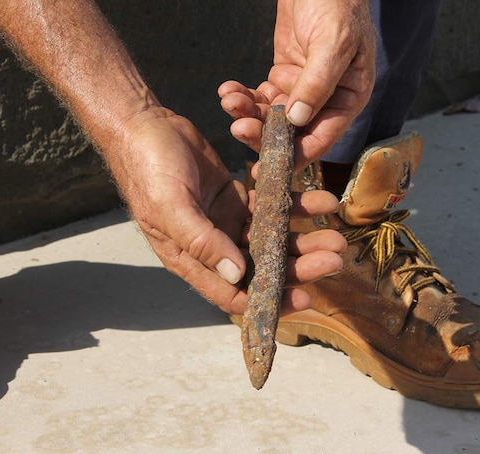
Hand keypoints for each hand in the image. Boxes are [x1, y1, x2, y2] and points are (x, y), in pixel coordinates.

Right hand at [107, 108, 344, 314]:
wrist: (143, 125)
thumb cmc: (148, 168)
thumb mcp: (171, 207)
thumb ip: (202, 242)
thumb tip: (236, 275)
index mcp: (190, 260)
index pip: (234, 295)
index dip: (269, 302)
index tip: (305, 298)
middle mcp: (212, 247)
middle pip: (262, 268)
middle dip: (300, 267)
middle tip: (335, 258)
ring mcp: (226, 222)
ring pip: (273, 239)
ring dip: (305, 239)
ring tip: (336, 234)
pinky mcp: (236, 197)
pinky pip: (273, 206)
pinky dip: (297, 205)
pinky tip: (322, 200)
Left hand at [219, 0, 375, 168]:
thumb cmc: (336, 4)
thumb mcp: (333, 41)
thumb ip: (318, 81)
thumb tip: (299, 120)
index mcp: (349, 98)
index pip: (322, 137)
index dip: (295, 155)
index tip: (268, 166)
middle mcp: (326, 101)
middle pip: (291, 132)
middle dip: (262, 132)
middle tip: (238, 127)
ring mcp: (302, 91)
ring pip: (271, 116)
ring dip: (248, 113)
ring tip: (229, 100)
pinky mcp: (282, 78)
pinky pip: (260, 98)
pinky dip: (242, 97)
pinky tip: (227, 91)